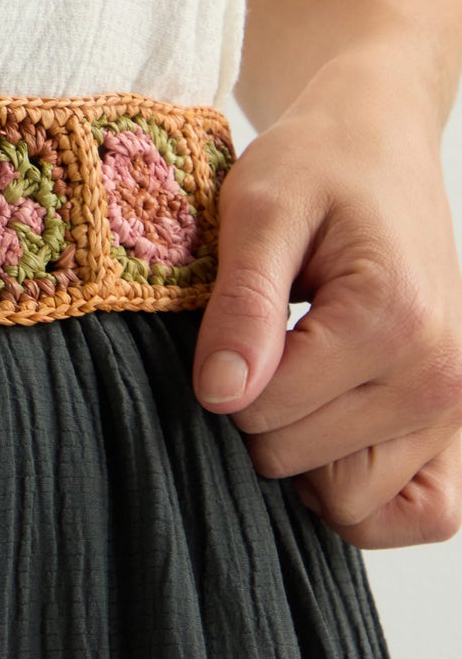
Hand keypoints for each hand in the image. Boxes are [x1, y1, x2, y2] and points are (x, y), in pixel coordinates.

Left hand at [190, 50, 461, 548]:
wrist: (380, 145)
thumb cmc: (317, 166)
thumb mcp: (257, 208)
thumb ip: (242, 304)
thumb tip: (220, 395)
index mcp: (393, 318)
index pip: (262, 412)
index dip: (224, 371)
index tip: (239, 316)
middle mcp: (441, 376)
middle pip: (296, 462)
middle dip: (259, 410)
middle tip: (271, 337)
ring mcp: (459, 410)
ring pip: (348, 502)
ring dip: (306, 453)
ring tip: (302, 374)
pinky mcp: (461, 429)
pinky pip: (419, 513)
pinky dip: (365, 493)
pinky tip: (332, 431)